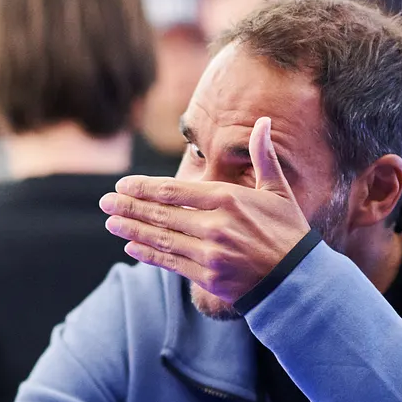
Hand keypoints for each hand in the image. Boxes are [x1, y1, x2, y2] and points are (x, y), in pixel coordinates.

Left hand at [100, 116, 311, 306]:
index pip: (174, 191)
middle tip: (104, 203)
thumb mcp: (279, 191)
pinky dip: (148, 254)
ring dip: (132, 230)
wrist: (297, 280)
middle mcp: (215, 226)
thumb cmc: (288, 232)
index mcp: (228, 200)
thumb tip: (263, 121)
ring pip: (161, 239)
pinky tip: (131, 247)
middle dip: (128, 208)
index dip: (143, 188)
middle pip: (161, 214)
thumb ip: (264, 156)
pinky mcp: (208, 277)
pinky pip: (171, 263)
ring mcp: (210, 254)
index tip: (122, 186)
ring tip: (111, 223)